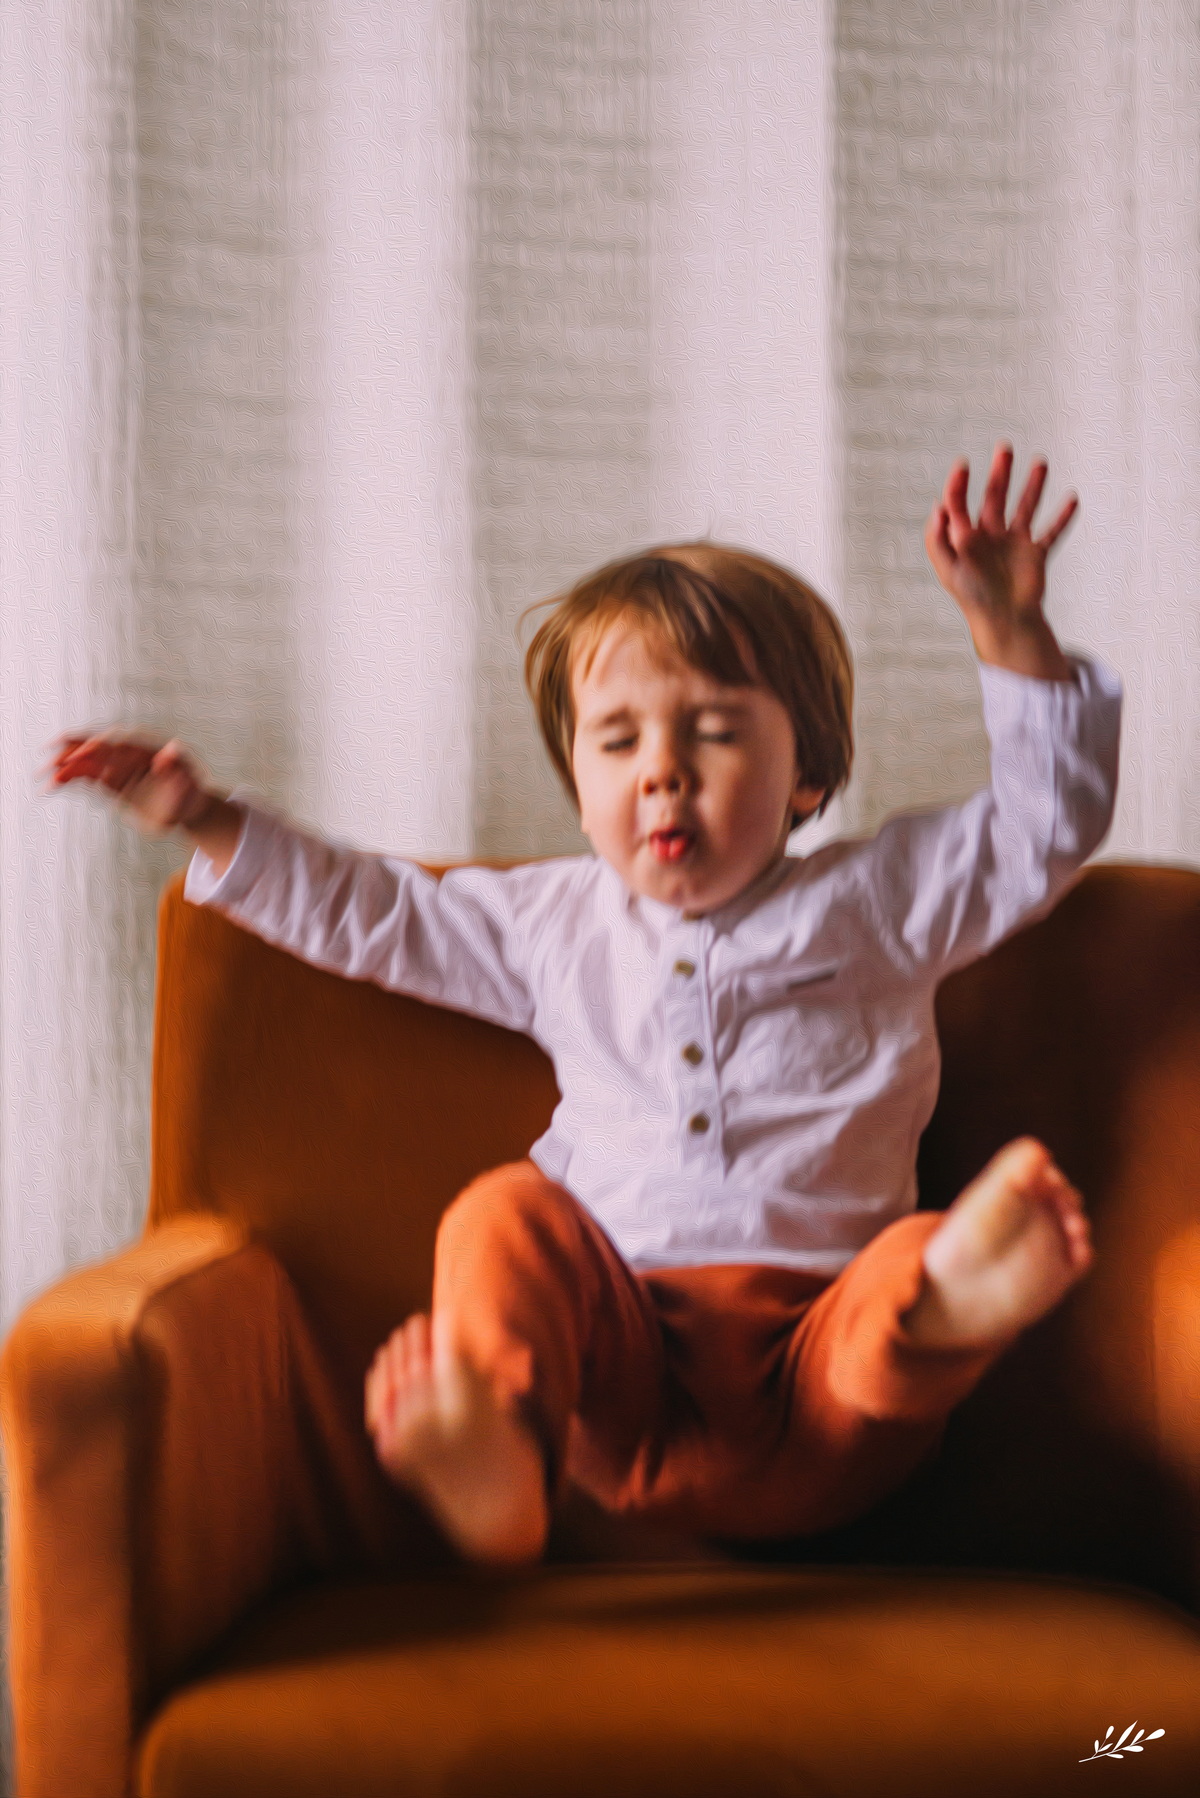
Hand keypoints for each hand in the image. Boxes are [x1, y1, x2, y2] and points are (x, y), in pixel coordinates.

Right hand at [47, 732, 213, 836]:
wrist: (188, 806)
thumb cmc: (191, 791)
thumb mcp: (189, 778)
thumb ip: (178, 765)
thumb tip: (169, 751)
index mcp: (143, 748)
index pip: (116, 743)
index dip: (98, 747)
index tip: (81, 755)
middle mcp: (127, 755)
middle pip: (95, 748)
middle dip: (73, 751)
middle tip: (51, 758)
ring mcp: (117, 768)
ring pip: (86, 763)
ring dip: (65, 768)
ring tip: (44, 777)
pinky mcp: (111, 783)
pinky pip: (85, 778)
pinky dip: (69, 782)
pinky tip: (51, 787)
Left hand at [925, 443, 1075, 679]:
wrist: (1003, 621)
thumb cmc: (972, 597)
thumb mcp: (949, 569)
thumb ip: (939, 540)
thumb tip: (938, 507)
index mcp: (966, 537)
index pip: (959, 503)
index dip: (958, 484)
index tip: (963, 465)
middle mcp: (990, 535)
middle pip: (995, 496)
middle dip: (1000, 473)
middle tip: (1004, 448)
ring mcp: (1014, 543)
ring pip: (1025, 507)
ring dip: (1033, 485)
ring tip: (1041, 462)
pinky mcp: (1035, 554)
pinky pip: (1051, 532)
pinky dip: (1062, 518)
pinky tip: (1073, 500)